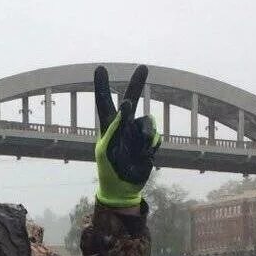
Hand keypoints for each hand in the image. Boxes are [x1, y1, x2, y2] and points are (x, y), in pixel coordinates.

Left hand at [93, 65, 160, 207]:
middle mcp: (124, 126)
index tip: (100, 69)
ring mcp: (137, 133)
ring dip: (146, 134)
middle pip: (132, 99)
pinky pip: (155, 136)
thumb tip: (126, 105)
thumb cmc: (109, 170)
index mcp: (109, 126)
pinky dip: (151, 145)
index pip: (104, 102)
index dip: (102, 86)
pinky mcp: (148, 143)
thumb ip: (114, 127)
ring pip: (148, 122)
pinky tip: (144, 156)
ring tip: (141, 149)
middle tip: (143, 68)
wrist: (122, 188)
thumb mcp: (106, 150)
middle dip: (137, 83)